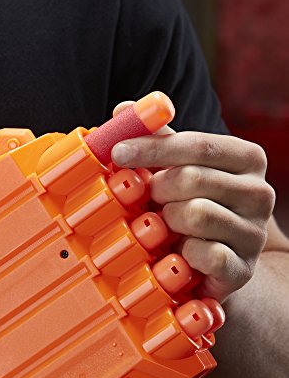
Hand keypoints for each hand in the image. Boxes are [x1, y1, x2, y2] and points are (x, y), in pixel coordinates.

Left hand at [111, 101, 274, 301]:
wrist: (219, 262)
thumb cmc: (194, 206)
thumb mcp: (178, 169)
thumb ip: (157, 141)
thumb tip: (123, 110)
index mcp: (246, 159)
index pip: (197, 144)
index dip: (153, 147)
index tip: (118, 153)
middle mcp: (259, 192)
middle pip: (192, 179)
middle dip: (159, 190)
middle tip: (154, 200)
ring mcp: (254, 231)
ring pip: (196, 215)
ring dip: (169, 222)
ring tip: (170, 226)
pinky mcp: (242, 267)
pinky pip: (204, 254)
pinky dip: (183, 254)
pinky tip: (182, 253)